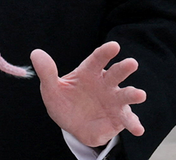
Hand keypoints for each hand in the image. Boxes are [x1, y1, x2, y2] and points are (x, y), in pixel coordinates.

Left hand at [31, 41, 146, 147]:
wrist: (72, 126)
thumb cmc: (64, 101)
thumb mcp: (51, 89)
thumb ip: (46, 72)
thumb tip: (36, 53)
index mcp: (89, 73)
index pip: (97, 59)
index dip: (105, 52)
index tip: (114, 46)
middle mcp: (105, 84)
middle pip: (115, 73)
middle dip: (123, 68)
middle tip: (131, 63)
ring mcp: (114, 101)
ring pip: (125, 95)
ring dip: (133, 94)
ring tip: (139, 95)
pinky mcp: (118, 118)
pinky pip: (128, 121)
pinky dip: (134, 124)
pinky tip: (138, 129)